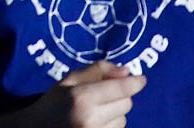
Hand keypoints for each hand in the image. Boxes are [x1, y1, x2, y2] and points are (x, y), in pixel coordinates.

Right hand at [21, 61, 144, 127]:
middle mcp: (91, 118)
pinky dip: (112, 124)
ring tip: (96, 110)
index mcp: (80, 98)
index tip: (141, 78)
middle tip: (105, 93)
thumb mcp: (68, 81)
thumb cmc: (52, 103)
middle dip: (120, 95)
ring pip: (123, 118)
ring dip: (116, 112)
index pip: (119, 89)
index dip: (134, 82)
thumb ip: (96, 71)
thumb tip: (126, 71)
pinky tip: (96, 122)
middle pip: (126, 103)